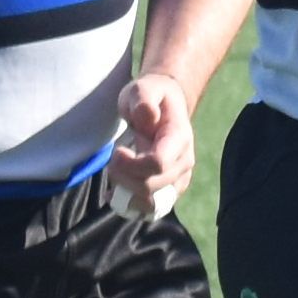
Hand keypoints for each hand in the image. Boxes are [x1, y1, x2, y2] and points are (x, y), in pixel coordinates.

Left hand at [102, 71, 194, 216]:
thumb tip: (148, 118)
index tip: (117, 151)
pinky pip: (151, 209)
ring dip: (127, 192)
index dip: (132, 164)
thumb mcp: (142, 89)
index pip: (158, 164)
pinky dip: (131, 204)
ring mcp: (179, 178)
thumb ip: (143, 99)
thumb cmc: (152, 96)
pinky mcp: (169, 189)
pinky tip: (118, 190)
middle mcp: (184, 162)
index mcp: (180, 137)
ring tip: (117, 173)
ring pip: (152, 203)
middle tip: (113, 158)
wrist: (165, 105)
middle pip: (152, 187)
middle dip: (124, 177)